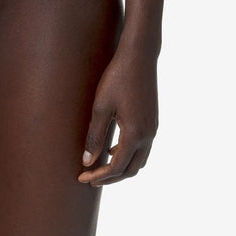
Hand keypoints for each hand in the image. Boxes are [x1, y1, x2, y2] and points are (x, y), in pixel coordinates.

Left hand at [77, 47, 158, 185]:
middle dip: (111, 178)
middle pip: (131, 170)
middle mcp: (148, 135)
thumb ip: (95, 136)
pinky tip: (113, 148)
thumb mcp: (101, 106)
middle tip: (90, 178)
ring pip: (139, 161)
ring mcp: (153, 128)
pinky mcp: (152, 121)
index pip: (117, 167)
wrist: (139, 57)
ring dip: (121, 168)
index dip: (99, 176)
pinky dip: (129, 155)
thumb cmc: (117, 78)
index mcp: (135, 134)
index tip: (82, 178)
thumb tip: (87, 162)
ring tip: (101, 166)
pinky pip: (143, 149)